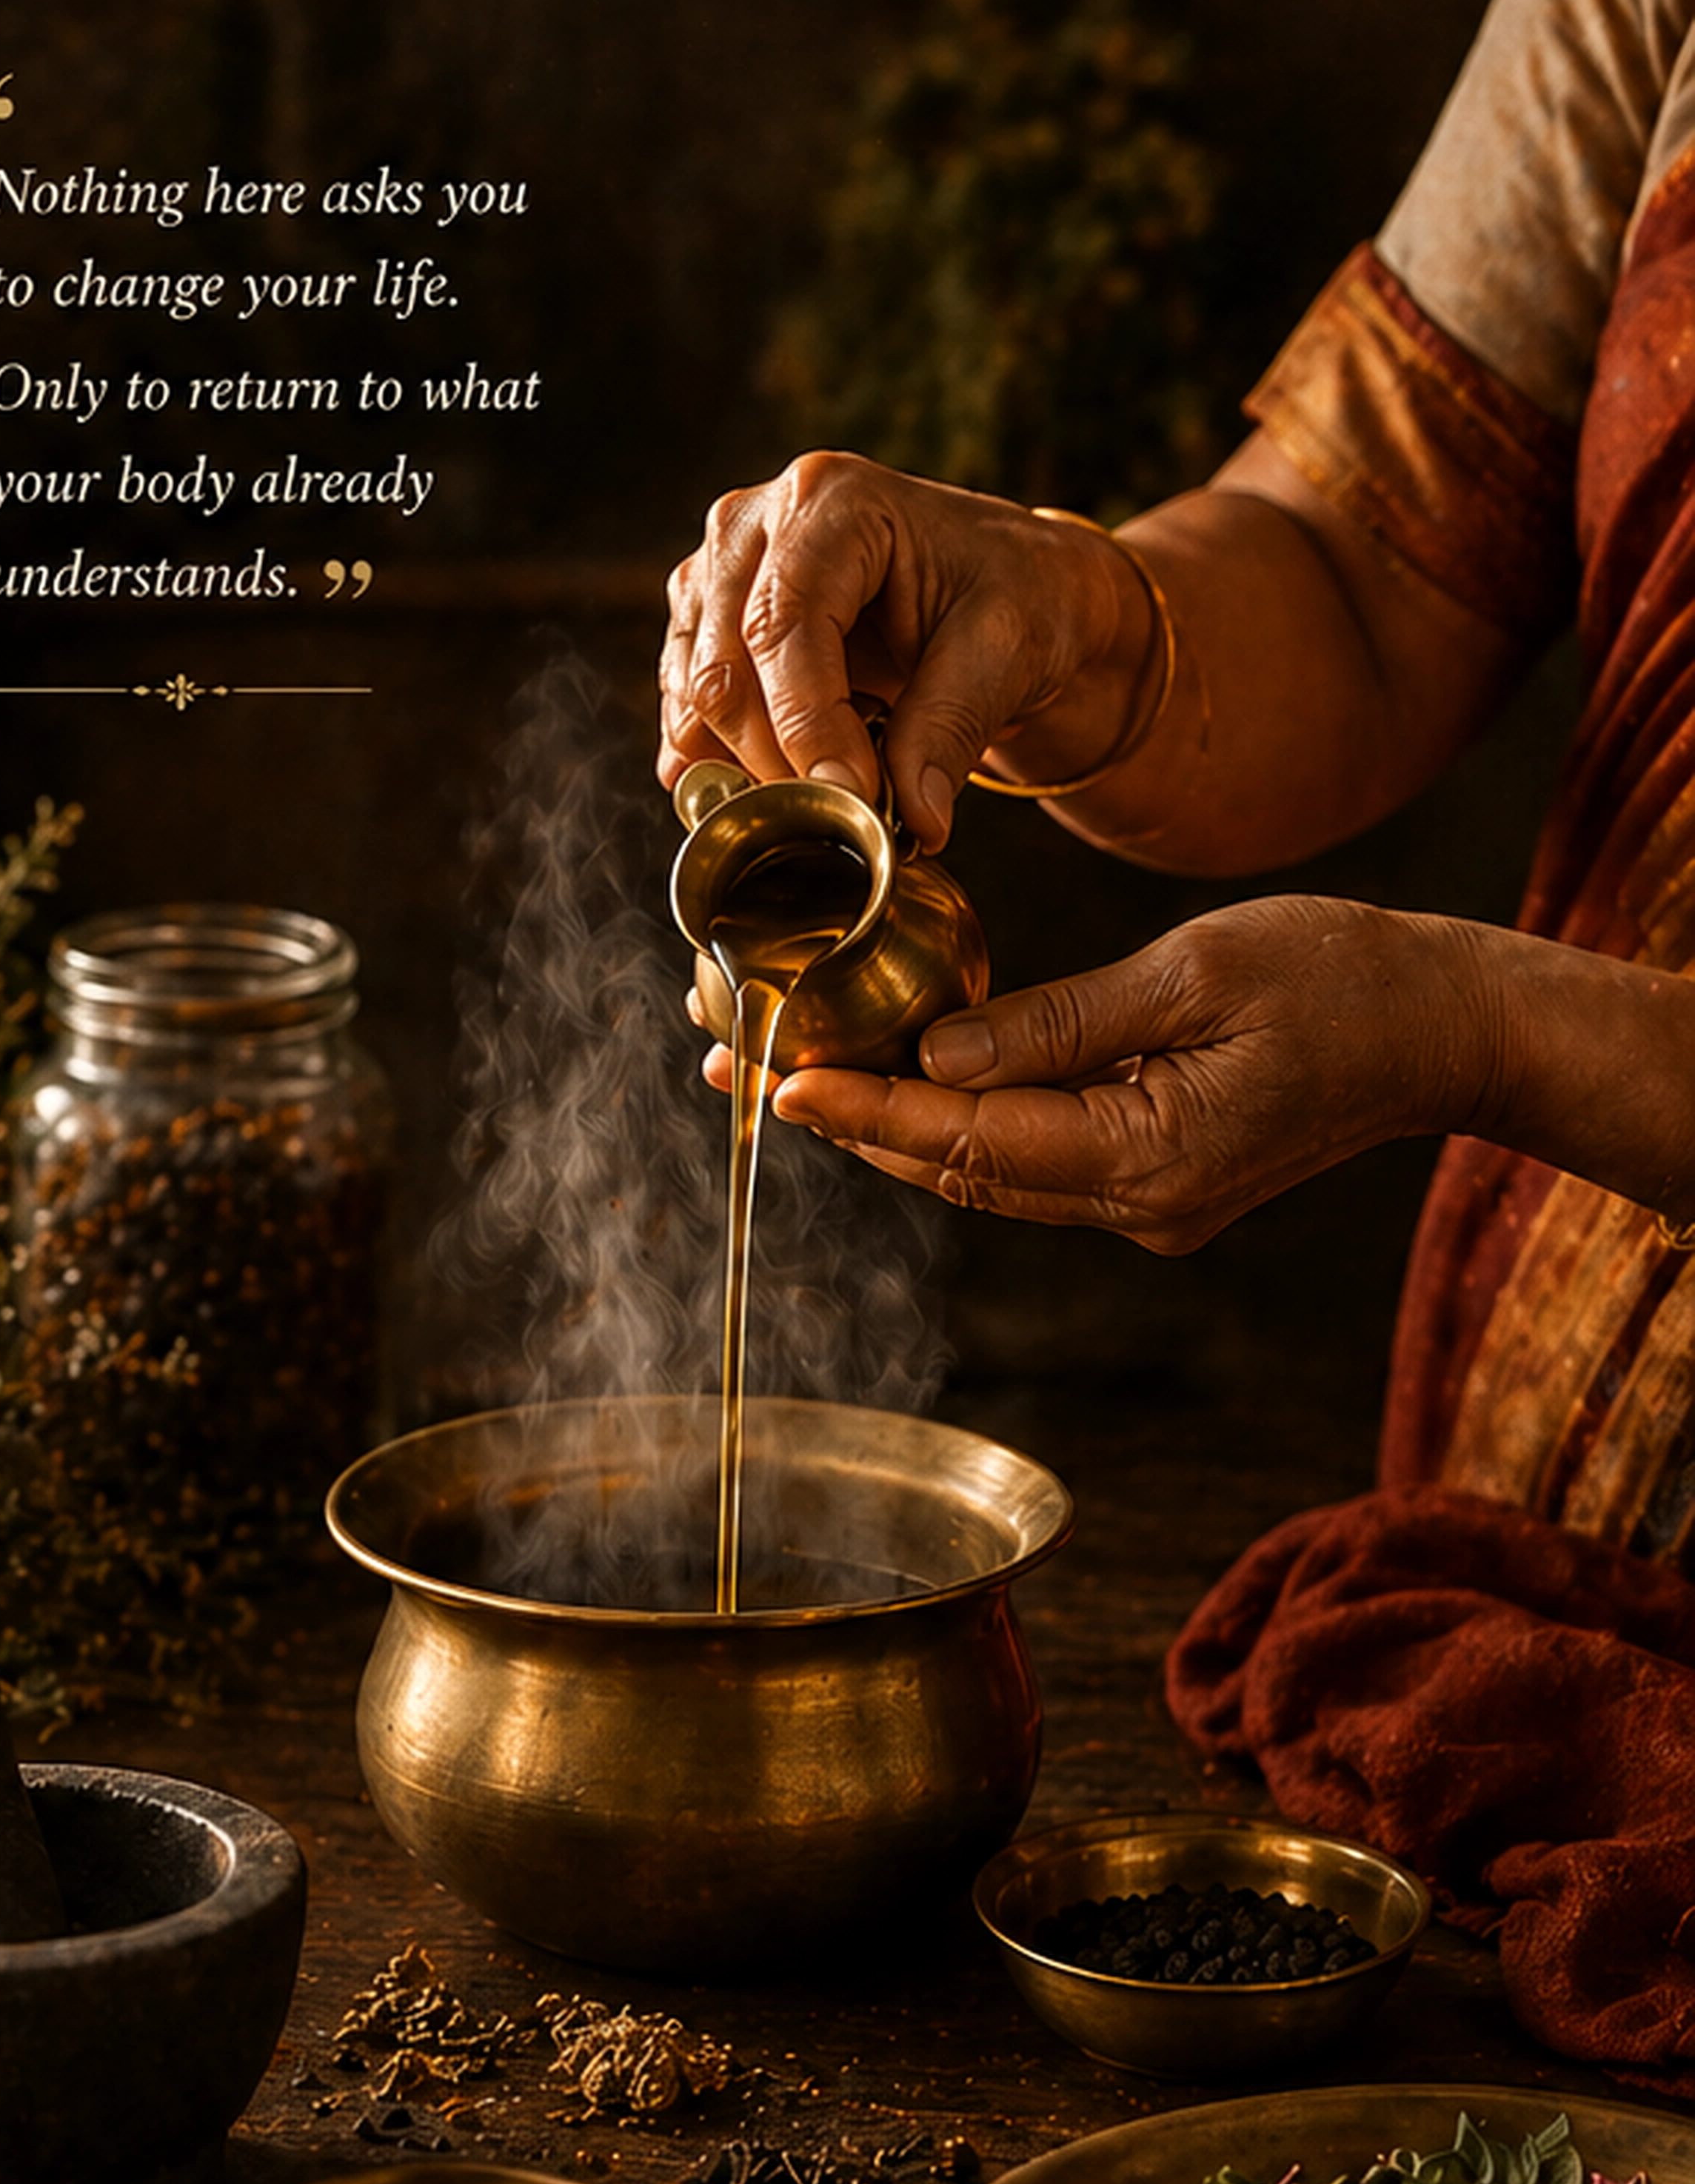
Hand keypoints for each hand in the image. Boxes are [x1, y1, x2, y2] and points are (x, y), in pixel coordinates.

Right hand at [657, 451, 1131, 849]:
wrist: (1011, 594)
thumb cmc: (1016, 595)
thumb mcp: (1006, 651)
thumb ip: (949, 728)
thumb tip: (914, 818)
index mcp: (834, 499)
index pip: (784, 621)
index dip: (807, 725)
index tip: (852, 799)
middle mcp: (756, 521)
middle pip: (723, 664)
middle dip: (777, 759)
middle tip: (841, 818)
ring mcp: (721, 573)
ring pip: (694, 694)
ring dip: (746, 766)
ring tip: (824, 797)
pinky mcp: (708, 626)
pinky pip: (688, 711)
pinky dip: (724, 764)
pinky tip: (779, 789)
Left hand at [763, 898, 1496, 1251]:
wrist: (1444, 1031)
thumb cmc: (1342, 980)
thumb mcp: (1196, 974)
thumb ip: (1060, 1022)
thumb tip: (935, 1055)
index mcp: (1148, 1161)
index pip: (969, 1142)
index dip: (864, 1113)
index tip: (776, 1083)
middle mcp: (1136, 1209)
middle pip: (958, 1172)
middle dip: (849, 1124)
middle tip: (739, 1072)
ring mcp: (1145, 1208)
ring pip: (986, 1173)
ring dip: (891, 1129)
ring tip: (790, 1076)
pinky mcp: (1155, 1186)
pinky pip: (1030, 1160)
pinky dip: (959, 1125)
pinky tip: (897, 1083)